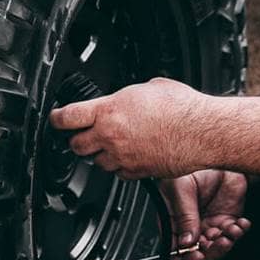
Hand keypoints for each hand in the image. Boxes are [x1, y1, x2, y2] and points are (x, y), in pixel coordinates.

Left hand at [49, 77, 207, 178]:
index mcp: (109, 111)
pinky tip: (131, 155)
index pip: (67, 118)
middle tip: (85, 133)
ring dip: (100, 154)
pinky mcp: (137, 172)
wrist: (203, 131)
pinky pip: (118, 173)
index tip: (56, 119)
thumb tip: (126, 99)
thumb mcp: (150, 87)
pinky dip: (120, 166)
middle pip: (76, 145)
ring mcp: (123, 157)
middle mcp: (111, 136)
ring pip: (96, 162)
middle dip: (78, 139)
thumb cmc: (183, 107)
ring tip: (114, 144)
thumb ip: (128, 97)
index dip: (57, 118)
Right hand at [159, 170, 250, 259]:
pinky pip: (233, 233)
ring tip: (229, 233)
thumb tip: (186, 241)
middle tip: (215, 243)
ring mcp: (210, 223)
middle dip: (208, 251)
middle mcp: (191, 225)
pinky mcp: (227, 218)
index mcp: (173, 219)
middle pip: (197, 251)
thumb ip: (184, 215)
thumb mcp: (181, 188)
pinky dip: (238, 232)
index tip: (194, 254)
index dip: (183, 255)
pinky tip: (240, 224)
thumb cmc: (193, 165)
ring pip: (216, 246)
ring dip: (224, 244)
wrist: (218, 152)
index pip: (175, 247)